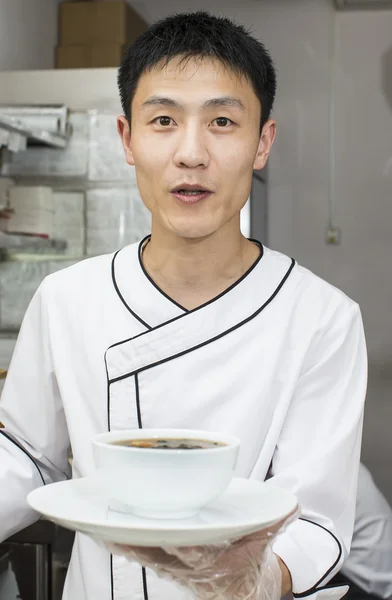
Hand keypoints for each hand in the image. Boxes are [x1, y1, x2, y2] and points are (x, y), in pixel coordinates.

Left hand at [107, 511, 296, 599]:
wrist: (241, 590)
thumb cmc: (249, 561)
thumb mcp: (264, 543)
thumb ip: (274, 522)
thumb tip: (291, 507)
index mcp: (214, 561)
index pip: (198, 554)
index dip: (186, 548)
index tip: (176, 540)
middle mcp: (189, 567)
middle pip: (162, 556)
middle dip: (140, 544)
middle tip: (120, 531)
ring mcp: (174, 567)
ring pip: (146, 556)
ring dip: (124, 544)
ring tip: (100, 528)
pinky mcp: (164, 562)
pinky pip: (140, 554)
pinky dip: (121, 544)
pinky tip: (101, 532)